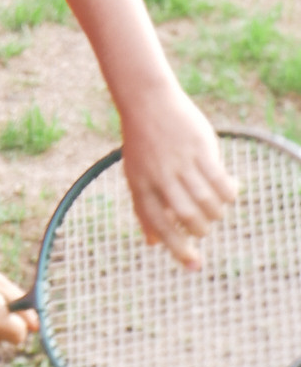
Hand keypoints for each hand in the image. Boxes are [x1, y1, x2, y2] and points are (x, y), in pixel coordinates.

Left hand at [120, 91, 236, 265]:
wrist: (147, 102)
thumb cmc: (143, 145)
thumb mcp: (136, 177)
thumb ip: (145, 210)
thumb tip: (152, 243)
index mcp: (141, 185)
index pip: (160, 225)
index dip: (178, 248)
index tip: (195, 265)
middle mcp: (160, 176)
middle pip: (187, 215)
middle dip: (200, 229)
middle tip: (204, 228)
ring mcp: (181, 162)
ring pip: (206, 201)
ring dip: (215, 213)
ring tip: (215, 212)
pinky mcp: (200, 149)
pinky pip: (220, 180)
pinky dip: (228, 193)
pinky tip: (229, 193)